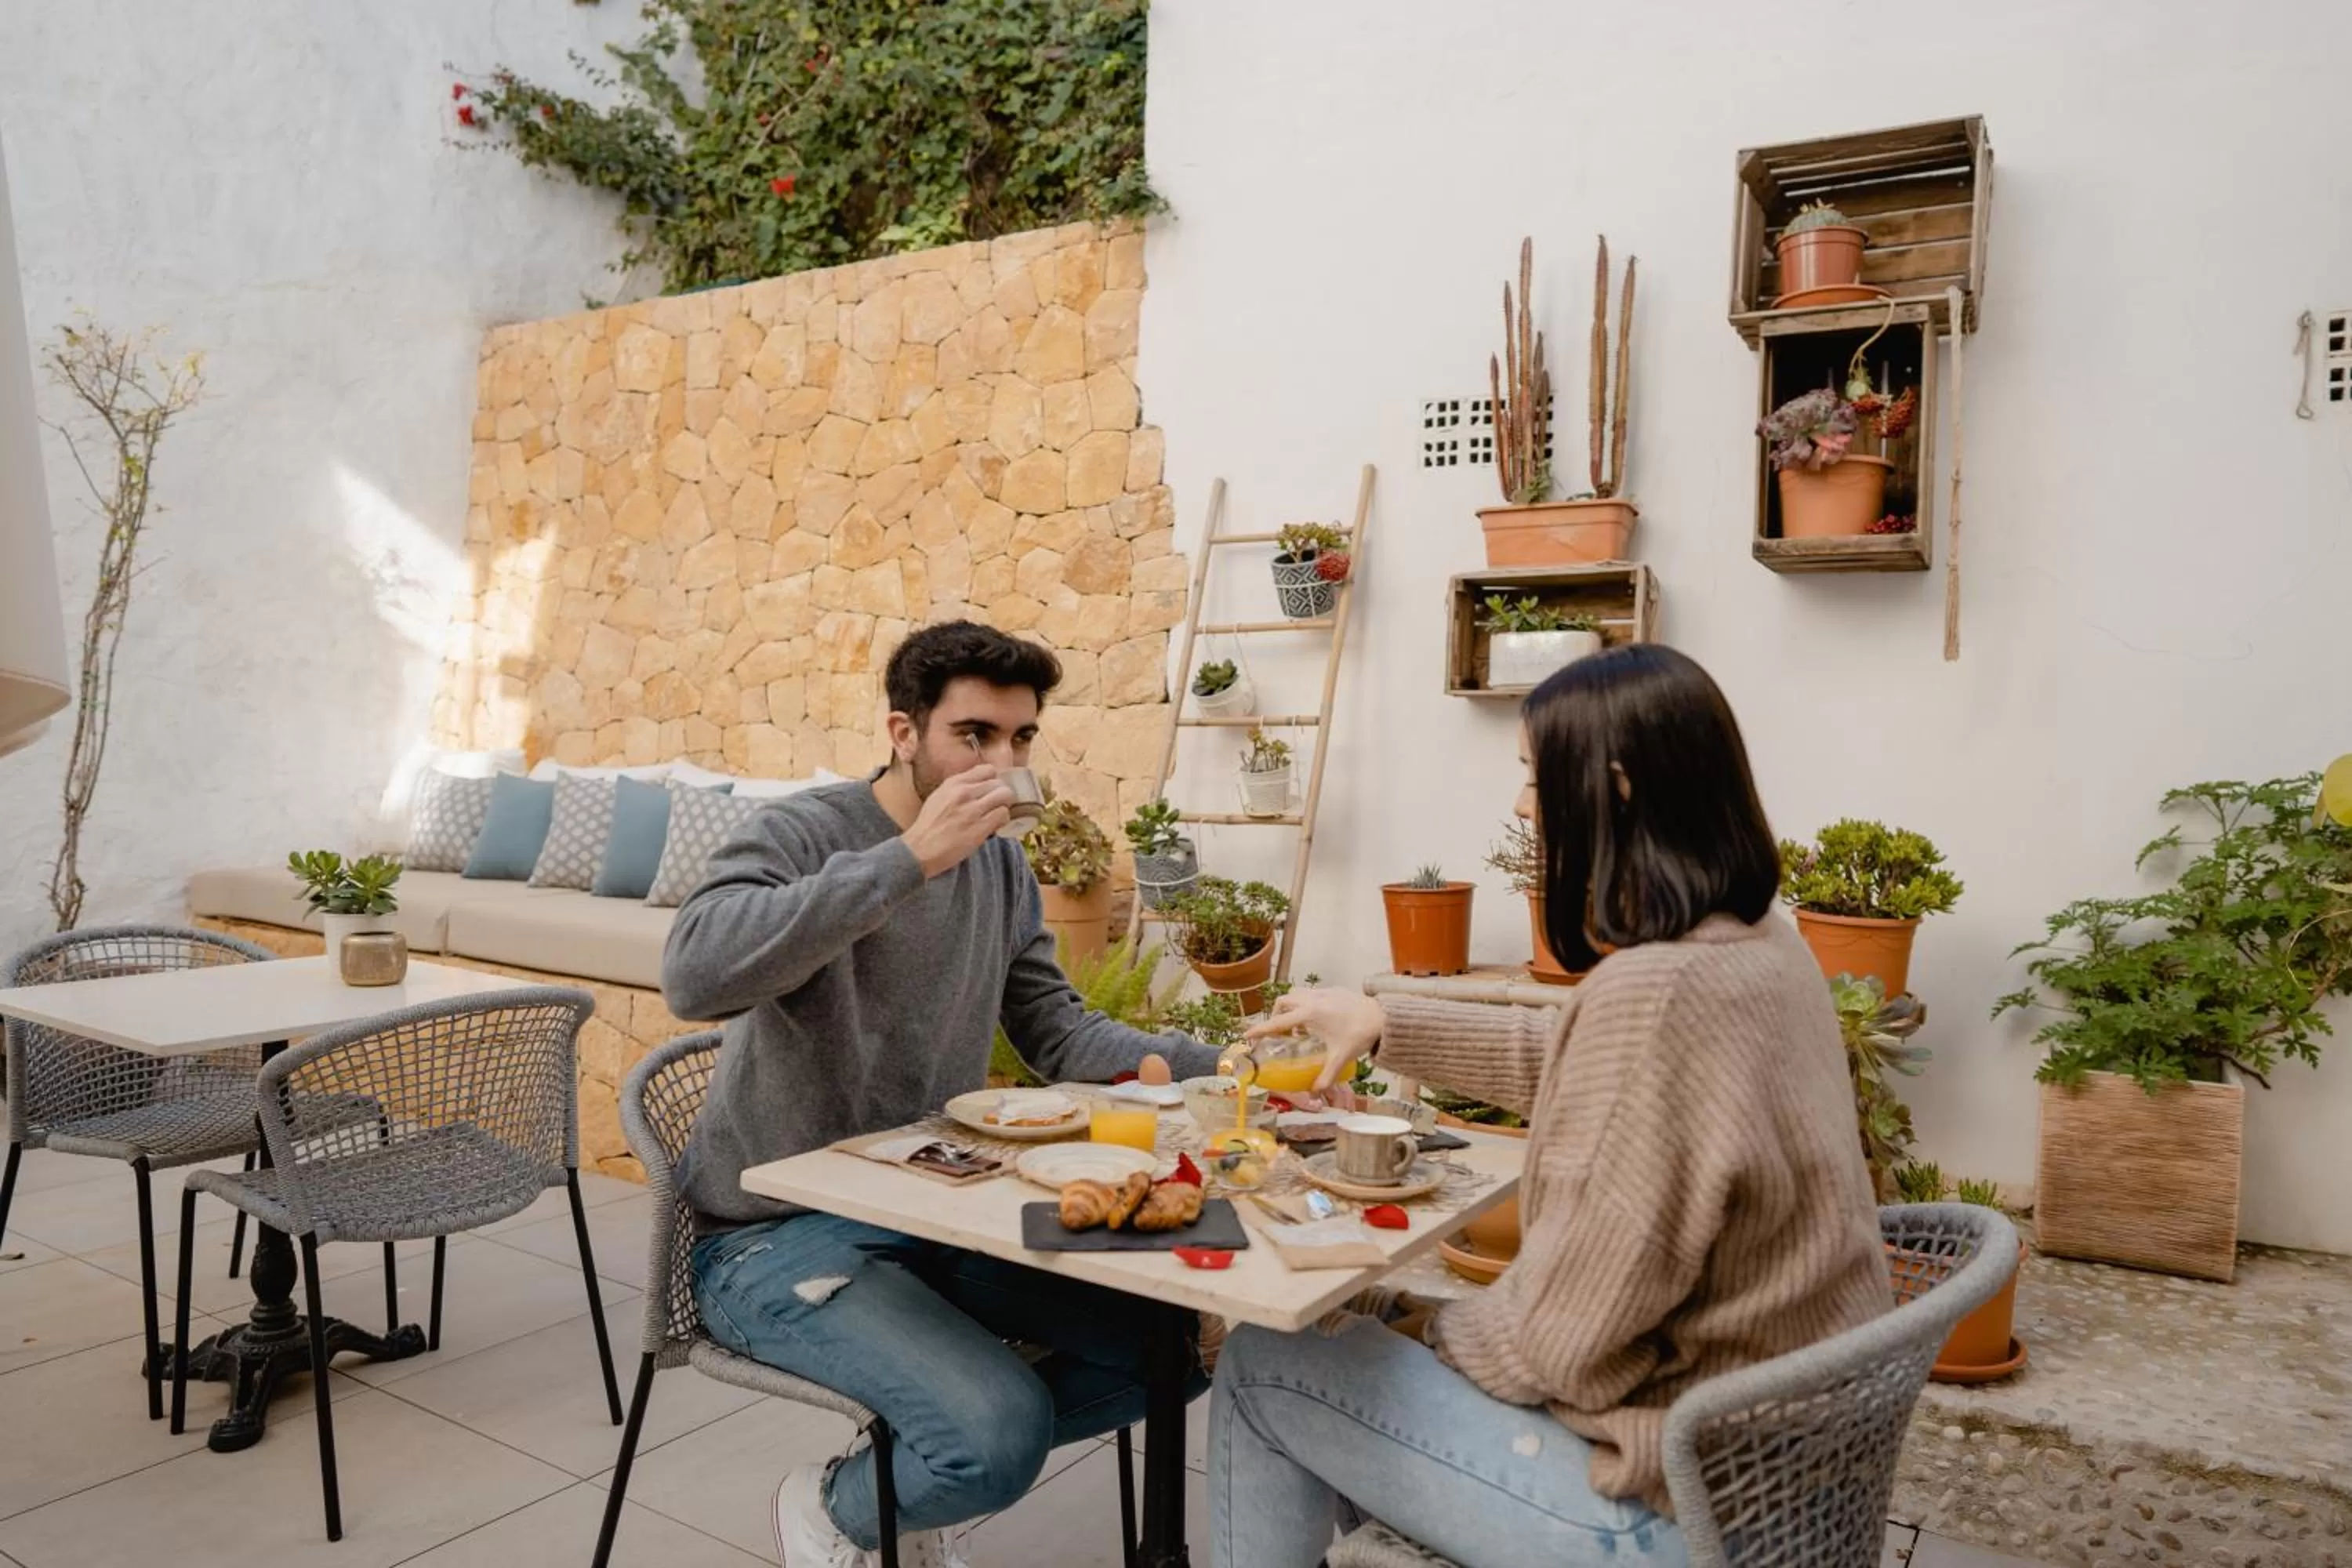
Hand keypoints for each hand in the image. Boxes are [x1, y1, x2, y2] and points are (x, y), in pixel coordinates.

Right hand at [900, 766, 1014, 878]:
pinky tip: (996, 825)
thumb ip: (958, 788)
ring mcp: (972, 809)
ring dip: (1005, 806)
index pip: (987, 770)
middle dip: (1002, 794)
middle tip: (997, 805)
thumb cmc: (928, 826)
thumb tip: (980, 786)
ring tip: (998, 814)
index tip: (993, 790)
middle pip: (999, 783)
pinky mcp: (979, 827)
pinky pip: (1003, 814)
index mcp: (953, 783)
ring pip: (1005, 796)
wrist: (920, 849)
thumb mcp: (939, 796)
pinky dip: (1003, 819)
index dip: (994, 780)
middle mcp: (964, 792)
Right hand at [1247, 988, 1382, 1090]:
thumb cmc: (1360, 1035)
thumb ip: (1326, 1076)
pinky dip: (1308, 1005)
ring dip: (1292, 1008)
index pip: (1277, 1022)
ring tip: (1300, 1027)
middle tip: (1281, 1033)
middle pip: (1283, 1002)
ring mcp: (1323, 992)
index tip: (1247, 1035)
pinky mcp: (1334, 990)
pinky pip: (1312, 994)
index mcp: (1309, 1014)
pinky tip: (1320, 1021)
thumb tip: (1315, 1092)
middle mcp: (1312, 999)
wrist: (1383, 1018)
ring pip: (1297, 994)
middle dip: (1277, 1015)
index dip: (1260, 1030)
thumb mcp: (1340, 1058)